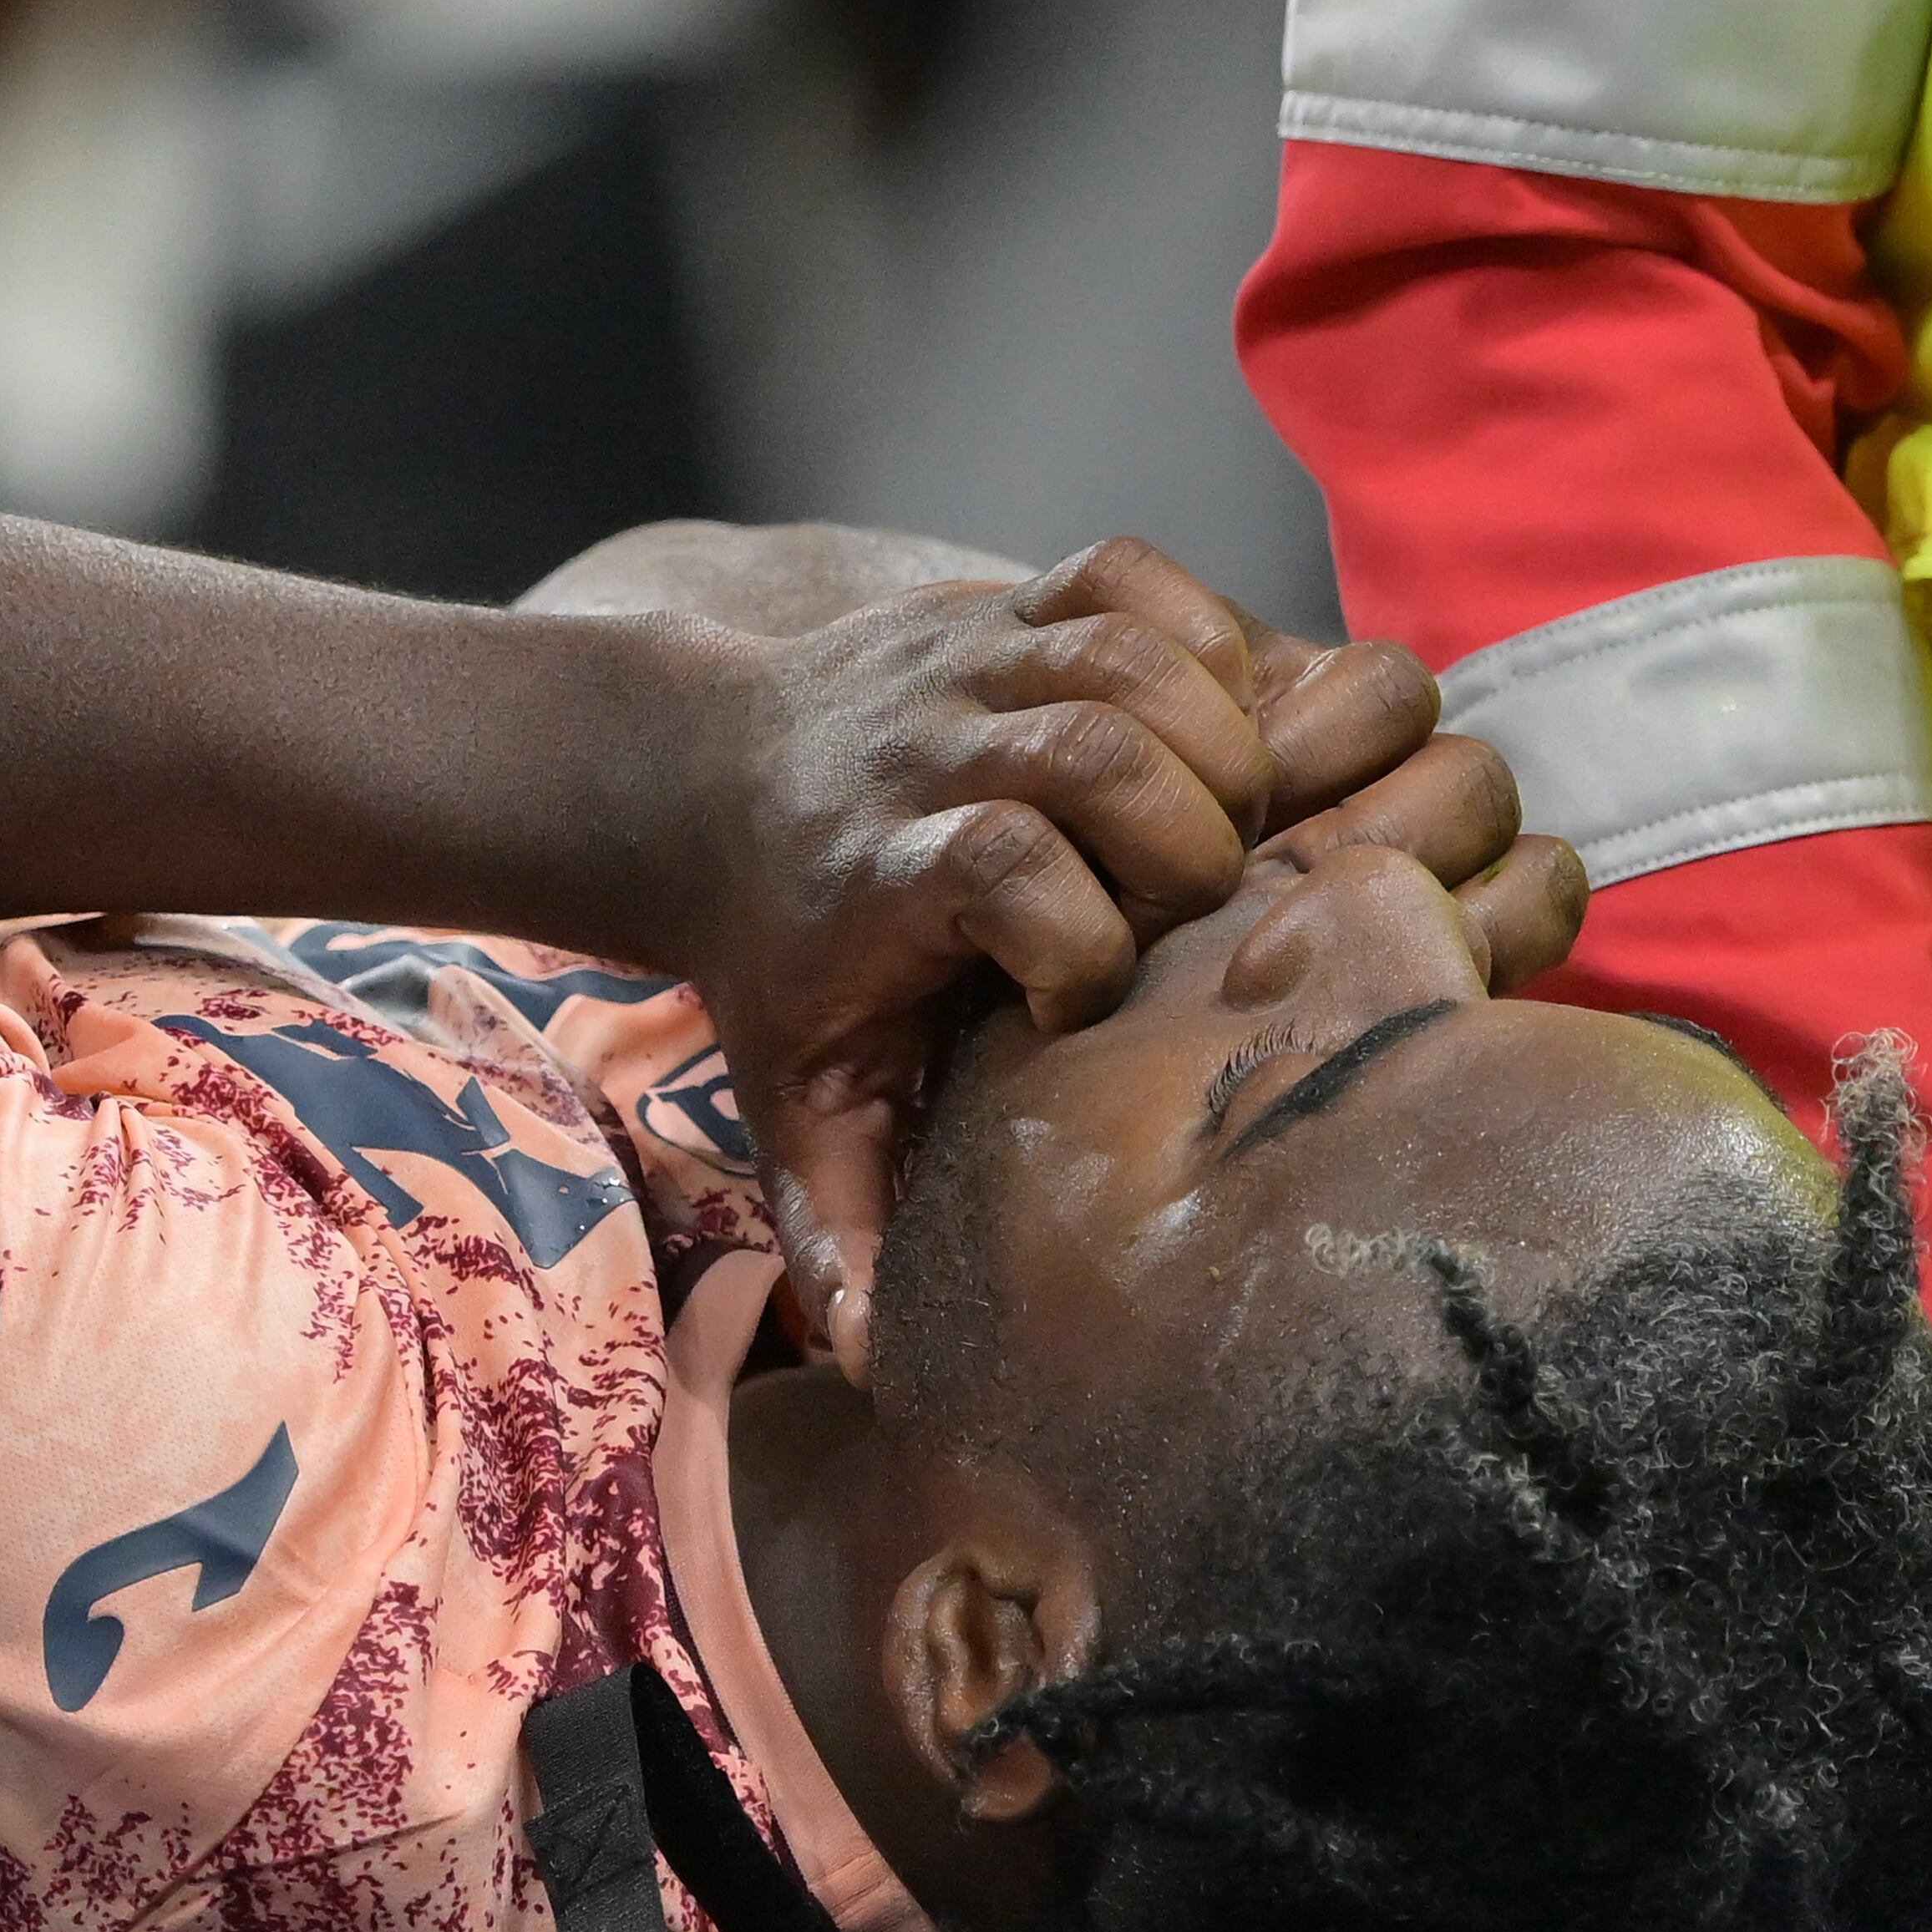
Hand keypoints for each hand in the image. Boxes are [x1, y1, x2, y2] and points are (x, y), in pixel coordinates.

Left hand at [671, 537, 1530, 1379]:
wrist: (701, 783)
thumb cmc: (783, 962)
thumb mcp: (797, 1102)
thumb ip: (845, 1224)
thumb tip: (882, 1360)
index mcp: (879, 874)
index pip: (1004, 865)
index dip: (1077, 939)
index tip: (1079, 1006)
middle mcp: (925, 748)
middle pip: (1099, 753)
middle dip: (1185, 841)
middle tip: (1199, 912)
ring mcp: (968, 656)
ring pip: (1131, 657)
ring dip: (1216, 741)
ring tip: (1230, 824)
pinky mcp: (1007, 595)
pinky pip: (1137, 571)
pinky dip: (1201, 633)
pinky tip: (1214, 722)